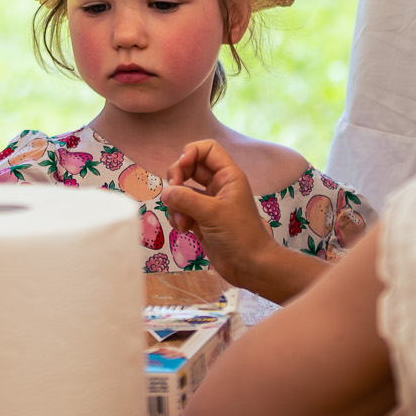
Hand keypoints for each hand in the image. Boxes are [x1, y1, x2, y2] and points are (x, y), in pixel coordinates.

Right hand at [161, 140, 306, 302]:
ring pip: (182, 190)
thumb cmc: (239, 235)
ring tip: (182, 222)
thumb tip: (164, 192)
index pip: (207, 149)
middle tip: (172, 194)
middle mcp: (217, 186)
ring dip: (175, 204)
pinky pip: (181, 209)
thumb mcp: (212, 213)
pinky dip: (177, 217)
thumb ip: (185, 199)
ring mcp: (208, 203)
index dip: (191, 152)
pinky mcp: (201, 220)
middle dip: (177, 179)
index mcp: (228, 176)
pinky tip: (184, 230)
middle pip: (189, 167)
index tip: (182, 167)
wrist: (250, 266)